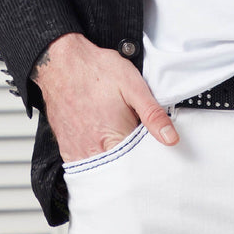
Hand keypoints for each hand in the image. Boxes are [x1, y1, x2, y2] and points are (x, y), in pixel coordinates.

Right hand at [30, 32, 178, 161]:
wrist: (62, 63)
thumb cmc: (97, 70)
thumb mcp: (133, 86)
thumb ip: (152, 115)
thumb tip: (171, 139)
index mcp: (113, 139)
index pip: (139, 163)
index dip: (149, 156)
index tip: (152, 147)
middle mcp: (94, 151)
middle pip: (121, 170)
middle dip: (132, 161)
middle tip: (134, 137)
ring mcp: (78, 153)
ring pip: (103, 170)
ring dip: (114, 161)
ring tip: (117, 138)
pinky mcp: (66, 150)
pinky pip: (85, 167)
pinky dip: (96, 160)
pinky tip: (101, 143)